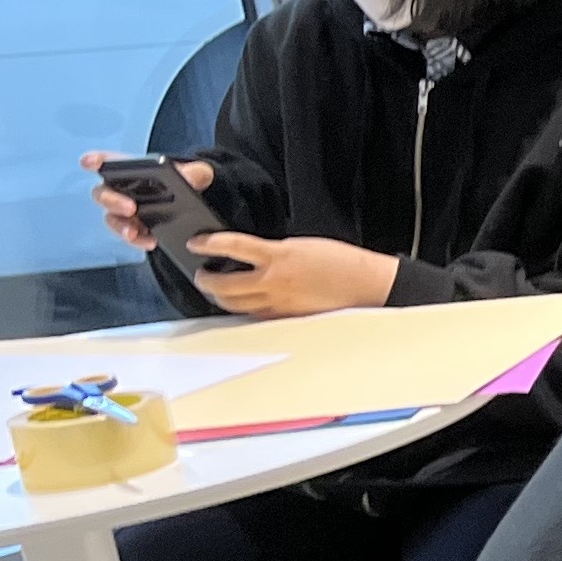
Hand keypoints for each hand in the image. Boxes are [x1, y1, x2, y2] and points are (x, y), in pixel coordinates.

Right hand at [81, 153, 211, 252]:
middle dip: (112, 200)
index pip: (109, 162)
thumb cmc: (184, 181)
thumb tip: (192, 176)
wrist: (192, 205)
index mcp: (132, 170)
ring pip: (112, 218)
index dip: (96, 160)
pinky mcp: (133, 229)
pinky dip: (137, 240)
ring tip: (134, 232)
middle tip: (130, 207)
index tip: (89, 162)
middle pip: (104, 193)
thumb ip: (195, 172)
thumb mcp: (194, 174)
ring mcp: (124, 211)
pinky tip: (150, 242)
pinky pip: (129, 236)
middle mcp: (121, 190)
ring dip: (121, 226)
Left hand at [186, 234, 398, 315]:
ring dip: (219, 297)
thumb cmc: (341, 261)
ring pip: (234, 305)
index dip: (208, 244)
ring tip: (216, 291)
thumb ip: (273, 251)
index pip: (232, 247)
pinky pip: (254, 316)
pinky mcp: (286, 317)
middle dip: (205, 280)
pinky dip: (243, 310)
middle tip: (201, 273)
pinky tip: (243, 304)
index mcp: (279, 257)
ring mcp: (278, 304)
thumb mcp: (301, 245)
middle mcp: (274, 282)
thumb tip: (251, 256)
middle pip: (224, 286)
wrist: (365, 284)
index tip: (195, 243)